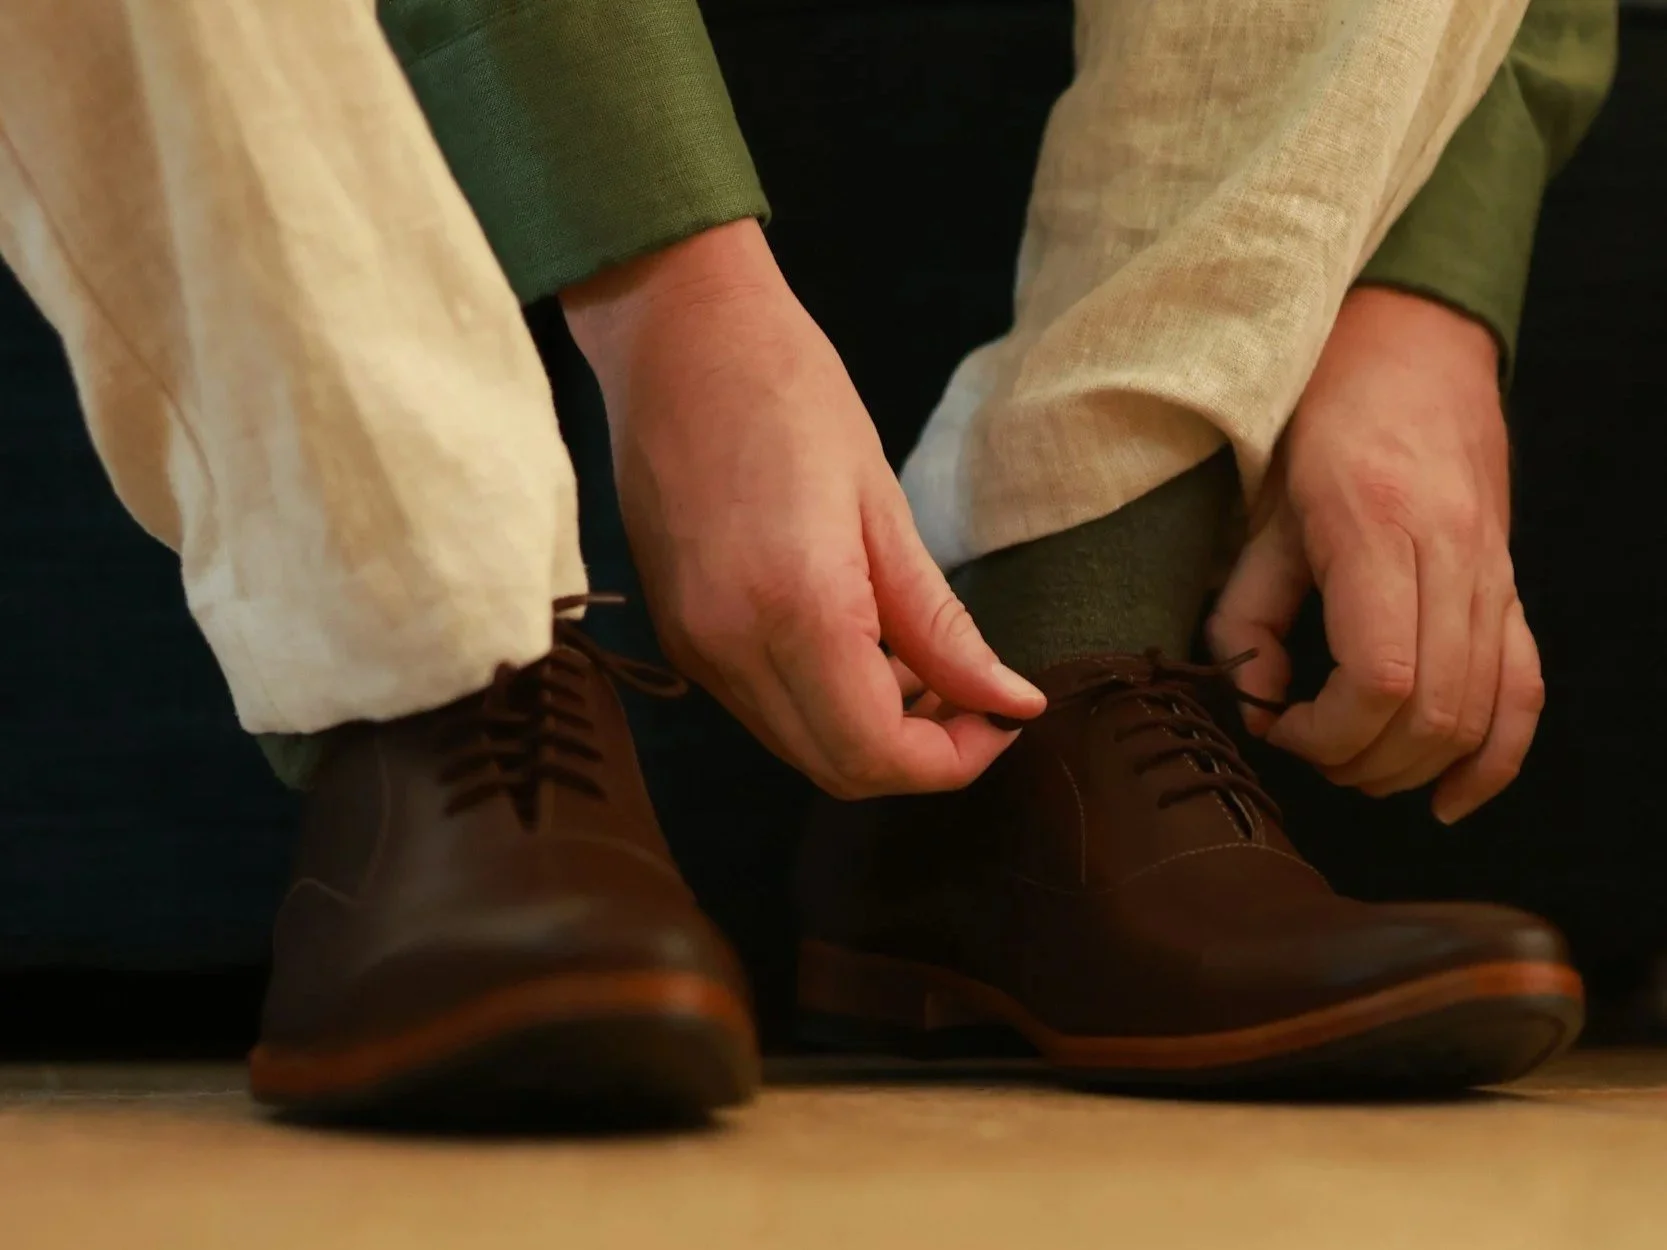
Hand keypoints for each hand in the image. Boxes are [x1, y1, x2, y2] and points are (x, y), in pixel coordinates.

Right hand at [562, 220, 1044, 798]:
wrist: (675, 335)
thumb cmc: (792, 393)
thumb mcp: (885, 508)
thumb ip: (943, 627)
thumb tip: (1012, 701)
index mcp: (795, 609)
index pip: (878, 753)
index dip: (954, 761)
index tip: (1003, 718)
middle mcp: (730, 648)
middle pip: (837, 769)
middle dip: (918, 757)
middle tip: (974, 700)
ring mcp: (693, 647)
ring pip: (798, 747)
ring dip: (869, 734)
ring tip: (922, 668)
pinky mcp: (678, 635)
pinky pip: (761, 708)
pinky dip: (821, 704)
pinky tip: (860, 647)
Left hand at [1207, 287, 1543, 823]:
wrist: (1413, 347)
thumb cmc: (1322, 422)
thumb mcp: (1261, 511)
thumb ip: (1247, 614)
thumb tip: (1256, 702)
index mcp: (1380, 525)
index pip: (1383, 678)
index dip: (1327, 733)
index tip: (1277, 726)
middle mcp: (1454, 554)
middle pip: (1436, 710)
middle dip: (1363, 760)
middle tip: (1305, 748)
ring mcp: (1495, 573)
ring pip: (1482, 711)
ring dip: (1413, 766)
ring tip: (1354, 765)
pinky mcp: (1512, 586)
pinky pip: (1527, 689)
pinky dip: (1495, 757)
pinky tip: (1449, 798)